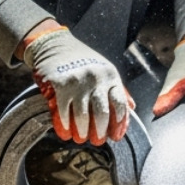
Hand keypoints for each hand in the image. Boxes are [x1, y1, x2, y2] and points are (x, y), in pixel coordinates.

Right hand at [21, 26, 131, 144]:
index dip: (119, 123)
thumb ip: (118, 88)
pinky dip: (65, 124)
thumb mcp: (104, 69)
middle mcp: (97, 78)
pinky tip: (66, 131)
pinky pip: (64, 111)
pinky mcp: (61, 84)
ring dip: (82, 131)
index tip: (115, 136)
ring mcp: (78, 81)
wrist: (53, 44)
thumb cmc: (81, 60)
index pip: (120, 103)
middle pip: (102, 113)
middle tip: (97, 141)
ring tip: (81, 138)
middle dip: (100, 131)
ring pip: (83, 115)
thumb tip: (131, 107)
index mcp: (110, 75)